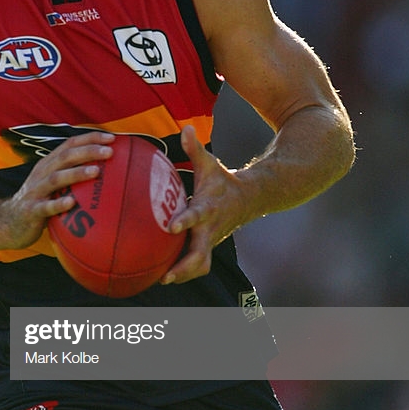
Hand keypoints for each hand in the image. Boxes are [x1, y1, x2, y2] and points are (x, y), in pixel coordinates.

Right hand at [0, 131, 114, 249]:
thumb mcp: (54, 183)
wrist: (9, 221)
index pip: (70, 144)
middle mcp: (42, 173)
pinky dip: (58, 204)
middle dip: (88, 151)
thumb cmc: (40, 200)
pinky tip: (72, 203)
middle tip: (109, 152)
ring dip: (76, 173)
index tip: (112, 138)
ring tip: (96, 172)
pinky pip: (45, 207)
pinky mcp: (31, 211)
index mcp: (49, 163)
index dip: (90, 138)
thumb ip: (73, 175)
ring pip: (56, 178)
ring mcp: (36, 191)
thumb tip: (107, 171)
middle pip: (66, 156)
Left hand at [161, 125, 246, 283]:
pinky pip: (194, 265)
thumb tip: (186, 128)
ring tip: (160, 281)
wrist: (249, 199)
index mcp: (209, 208)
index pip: (197, 216)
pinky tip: (158, 277)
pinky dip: (180, 273)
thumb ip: (195, 149)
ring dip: (182, 275)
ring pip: (199, 266)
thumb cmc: (222, 181)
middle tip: (166, 276)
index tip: (171, 226)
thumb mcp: (210, 164)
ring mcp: (210, 241)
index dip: (185, 221)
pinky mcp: (206, 248)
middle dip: (184, 267)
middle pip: (200, 255)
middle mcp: (210, 229)